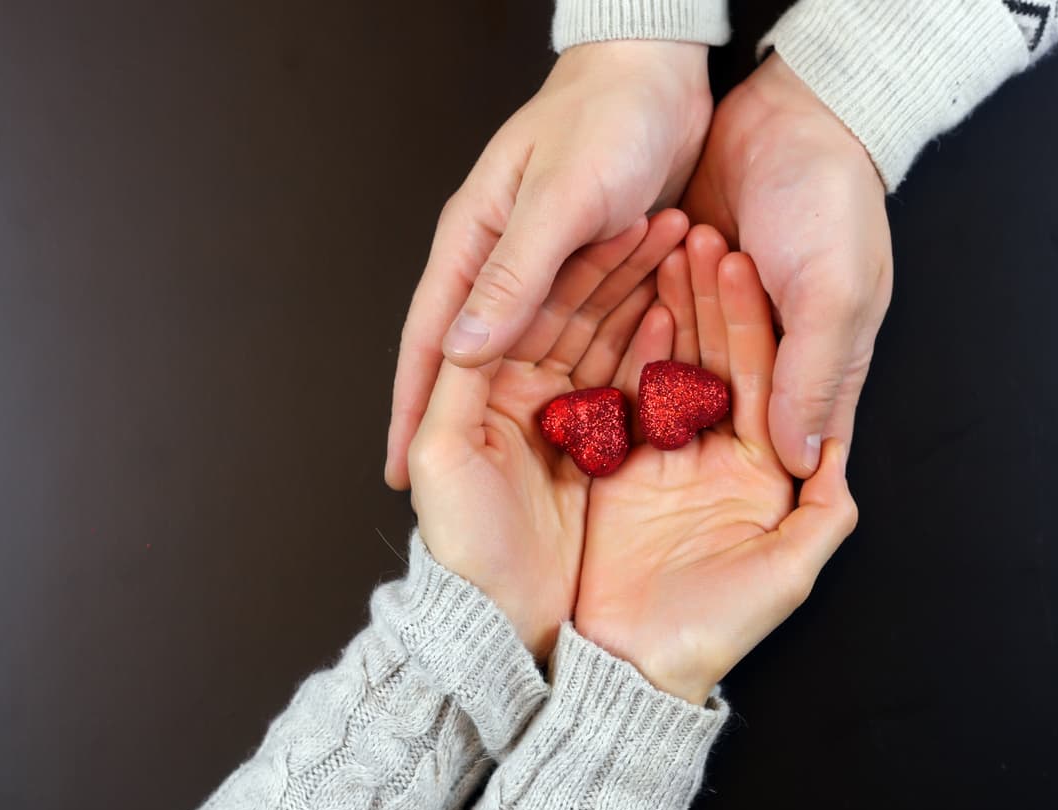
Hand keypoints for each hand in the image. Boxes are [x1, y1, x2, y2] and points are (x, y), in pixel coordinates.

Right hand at [388, 40, 712, 487]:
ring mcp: (546, 269)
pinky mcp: (589, 270)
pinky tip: (600, 407)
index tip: (396, 473)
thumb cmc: (607, 116)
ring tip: (533, 463)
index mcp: (475, 244)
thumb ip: (513, 276)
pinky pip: (584, 334)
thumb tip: (458, 351)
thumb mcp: (561, 200)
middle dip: (466, 422)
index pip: (429, 342)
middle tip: (469, 488)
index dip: (409, 409)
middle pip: (474, 360)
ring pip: (533, 352)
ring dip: (535, 400)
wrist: (660, 73)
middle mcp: (502, 262)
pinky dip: (590, 367)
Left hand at [408, 211, 687, 660]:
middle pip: (576, 313)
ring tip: (688, 252)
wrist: (507, 627)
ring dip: (643, 295)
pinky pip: (630, 388)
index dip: (581, 263)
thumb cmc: (466, 547)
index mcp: (481, 382)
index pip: (534, 303)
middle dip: (621, 268)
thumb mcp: (447, 456)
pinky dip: (655, 350)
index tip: (627, 222)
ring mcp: (567, 418)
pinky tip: (685, 314)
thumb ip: (454, 379)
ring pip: (608, 339)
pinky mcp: (600, 450)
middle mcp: (524, 390)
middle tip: (671, 226)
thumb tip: (468, 315)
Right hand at [575, 227, 857, 703]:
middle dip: (702, 296)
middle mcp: (706, 454)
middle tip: (691, 233)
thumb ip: (822, 517)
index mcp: (756, 470)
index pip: (758, 376)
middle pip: (708, 357)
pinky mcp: (604, 466)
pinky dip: (617, 349)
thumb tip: (841, 454)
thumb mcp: (784, 576)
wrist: (626, 674)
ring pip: (660, 362)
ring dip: (660, 305)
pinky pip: (611, 395)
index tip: (737, 261)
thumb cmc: (710, 632)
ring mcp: (653, 455)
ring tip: (654, 245)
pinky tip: (620, 302)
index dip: (749, 318)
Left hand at [683, 53, 891, 477]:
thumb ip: (814, 378)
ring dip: (674, 335)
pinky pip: (665, 317)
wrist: (787, 115)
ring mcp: (733, 321)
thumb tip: (801, 463)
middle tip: (662, 374)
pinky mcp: (693, 288)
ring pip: (690, 359)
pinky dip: (655, 306)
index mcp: (824, 367)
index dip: (751, 471)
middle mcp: (778, 352)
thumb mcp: (833, 294)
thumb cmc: (828, 202)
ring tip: (665, 294)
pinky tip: (638, 292)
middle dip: (696, 384)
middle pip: (727, 401)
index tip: (705, 489)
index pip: (789, 441)